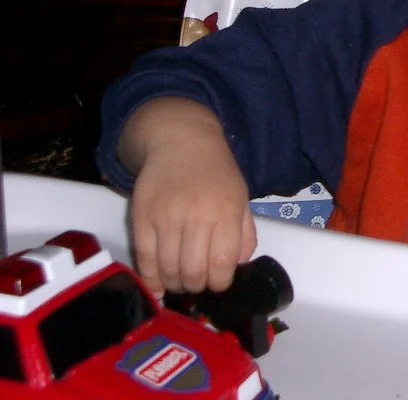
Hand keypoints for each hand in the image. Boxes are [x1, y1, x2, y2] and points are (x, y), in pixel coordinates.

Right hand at [120, 97, 256, 295]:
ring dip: (175, 284)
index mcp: (226, 210)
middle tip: (198, 284)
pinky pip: (144, 258)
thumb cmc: (216, 173)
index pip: (222, 262)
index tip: (219, 284)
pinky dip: (151, 278)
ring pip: (168, 269)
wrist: (181, 142)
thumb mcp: (241, 197)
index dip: (220, 282)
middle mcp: (196, 214)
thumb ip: (244, 233)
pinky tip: (158, 286)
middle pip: (193, 271)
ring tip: (181, 282)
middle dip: (198, 286)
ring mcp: (166, 216)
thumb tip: (237, 266)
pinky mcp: (142, 217)